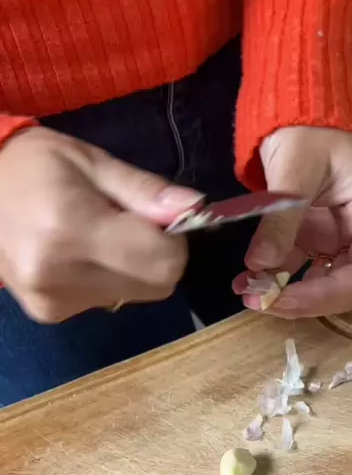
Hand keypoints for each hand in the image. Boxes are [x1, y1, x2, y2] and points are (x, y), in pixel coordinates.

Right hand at [0, 127, 202, 321]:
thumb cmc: (33, 165)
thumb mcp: (91, 161)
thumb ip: (145, 191)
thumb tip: (194, 208)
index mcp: (72, 228)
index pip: (163, 262)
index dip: (174, 241)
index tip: (159, 219)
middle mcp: (61, 275)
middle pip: (156, 286)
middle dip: (157, 256)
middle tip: (127, 224)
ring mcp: (53, 301)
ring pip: (134, 296)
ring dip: (131, 269)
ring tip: (96, 236)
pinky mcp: (49, 313)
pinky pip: (107, 301)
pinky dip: (107, 280)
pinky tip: (79, 255)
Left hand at [233, 127, 351, 317]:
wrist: (297, 111)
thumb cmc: (309, 130)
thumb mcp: (294, 170)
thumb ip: (280, 220)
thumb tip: (259, 266)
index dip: (327, 295)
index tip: (285, 299)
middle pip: (344, 287)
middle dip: (303, 300)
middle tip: (260, 302)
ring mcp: (339, 238)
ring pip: (321, 283)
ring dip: (286, 294)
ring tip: (248, 293)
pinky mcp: (316, 239)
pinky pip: (300, 268)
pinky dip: (275, 278)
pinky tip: (246, 280)